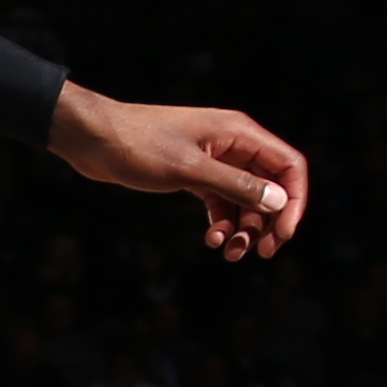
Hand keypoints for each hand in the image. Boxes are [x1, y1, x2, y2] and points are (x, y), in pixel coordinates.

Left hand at [50, 87, 307, 263]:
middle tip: (262, 253)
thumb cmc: (137, 145)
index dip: (294, 201)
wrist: (92, 138)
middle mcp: (233, 144)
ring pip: (245, 198)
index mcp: (240, 133)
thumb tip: (278, 202)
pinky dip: (221, 221)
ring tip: (230, 253)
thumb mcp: (189, 169)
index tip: (284, 234)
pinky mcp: (194, 173)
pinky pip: (220, 200)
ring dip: (243, 227)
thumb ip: (235, 185)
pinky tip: (212, 240)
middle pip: (270, 185)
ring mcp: (214, 159)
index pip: (289, 166)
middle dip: (269, 221)